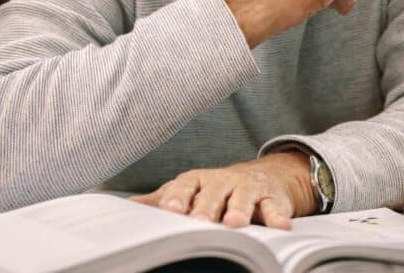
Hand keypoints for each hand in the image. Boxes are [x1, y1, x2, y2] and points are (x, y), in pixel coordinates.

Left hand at [129, 151, 317, 228]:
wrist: (260, 178)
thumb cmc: (215, 190)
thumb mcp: (189, 191)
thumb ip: (162, 199)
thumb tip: (124, 207)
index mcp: (198, 181)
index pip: (185, 186)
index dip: (178, 197)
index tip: (170, 209)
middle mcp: (222, 181)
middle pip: (213, 193)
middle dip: (206, 207)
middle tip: (200, 221)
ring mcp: (247, 188)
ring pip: (243, 197)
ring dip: (239, 209)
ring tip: (235, 222)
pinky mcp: (271, 198)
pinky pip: (274, 207)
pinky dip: (276, 216)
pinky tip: (279, 226)